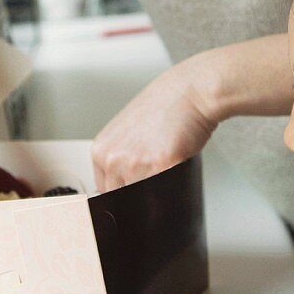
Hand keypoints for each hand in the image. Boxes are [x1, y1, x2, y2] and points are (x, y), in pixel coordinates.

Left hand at [91, 55, 220, 191]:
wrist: (191, 92)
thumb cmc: (165, 106)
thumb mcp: (128, 132)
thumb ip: (121, 157)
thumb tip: (125, 183)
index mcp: (101, 150)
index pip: (104, 190)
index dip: (123, 194)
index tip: (134, 194)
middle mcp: (113, 158)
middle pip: (120, 199)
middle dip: (138, 197)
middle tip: (155, 183)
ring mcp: (134, 165)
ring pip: (141, 201)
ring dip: (156, 196)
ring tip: (167, 172)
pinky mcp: (159, 167)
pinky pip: (163, 195)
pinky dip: (172, 190)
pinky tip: (176, 171)